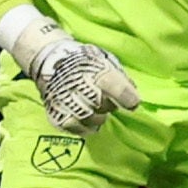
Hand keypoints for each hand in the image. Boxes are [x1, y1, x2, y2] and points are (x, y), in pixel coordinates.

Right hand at [1, 8, 141, 135]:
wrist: (53, 61)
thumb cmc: (85, 62)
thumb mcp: (105, 60)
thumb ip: (120, 76)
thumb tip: (134, 93)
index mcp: (92, 68)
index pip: (111, 84)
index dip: (126, 96)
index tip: (133, 103)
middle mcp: (77, 84)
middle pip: (102, 104)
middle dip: (110, 106)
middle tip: (109, 102)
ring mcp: (64, 99)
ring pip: (89, 118)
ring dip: (99, 118)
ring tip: (99, 111)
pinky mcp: (55, 112)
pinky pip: (73, 127)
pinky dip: (84, 128)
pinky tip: (89, 122)